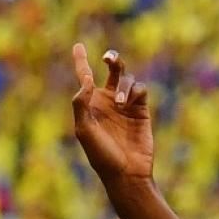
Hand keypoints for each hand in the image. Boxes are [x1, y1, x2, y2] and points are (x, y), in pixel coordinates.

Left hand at [71, 44, 152, 184]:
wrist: (127, 173)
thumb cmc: (101, 155)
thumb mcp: (85, 131)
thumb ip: (81, 105)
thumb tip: (87, 80)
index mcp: (90, 105)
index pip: (85, 78)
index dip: (81, 61)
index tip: (77, 45)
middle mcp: (107, 102)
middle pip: (112, 71)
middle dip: (113, 60)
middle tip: (107, 59)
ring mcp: (126, 105)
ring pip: (127, 80)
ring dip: (122, 87)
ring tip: (119, 104)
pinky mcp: (142, 110)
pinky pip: (140, 90)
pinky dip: (134, 92)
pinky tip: (128, 104)